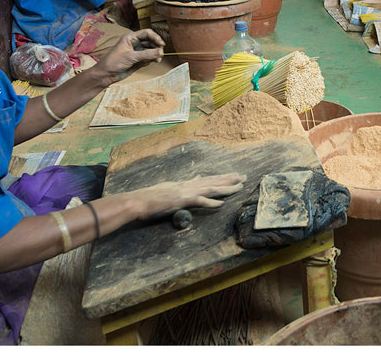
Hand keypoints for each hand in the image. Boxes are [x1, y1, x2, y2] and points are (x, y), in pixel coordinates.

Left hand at [90, 29, 164, 85]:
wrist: (106, 75)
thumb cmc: (113, 62)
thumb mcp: (131, 57)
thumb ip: (146, 54)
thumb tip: (160, 52)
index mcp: (130, 38)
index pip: (146, 33)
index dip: (155, 37)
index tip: (161, 44)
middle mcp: (134, 43)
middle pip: (150, 41)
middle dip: (156, 46)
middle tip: (161, 53)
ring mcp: (136, 52)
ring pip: (150, 50)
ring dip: (155, 54)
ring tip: (158, 59)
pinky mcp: (138, 60)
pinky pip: (148, 58)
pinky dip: (152, 59)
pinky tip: (154, 61)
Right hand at [130, 173, 246, 219]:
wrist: (137, 201)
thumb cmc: (150, 198)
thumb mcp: (168, 188)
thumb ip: (182, 185)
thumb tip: (194, 178)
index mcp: (185, 184)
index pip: (207, 179)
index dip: (221, 177)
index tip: (233, 175)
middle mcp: (187, 185)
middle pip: (212, 181)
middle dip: (229, 179)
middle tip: (243, 177)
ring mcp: (185, 192)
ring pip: (210, 188)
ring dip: (225, 188)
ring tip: (239, 186)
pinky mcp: (181, 200)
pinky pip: (199, 201)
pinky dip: (210, 203)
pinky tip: (220, 204)